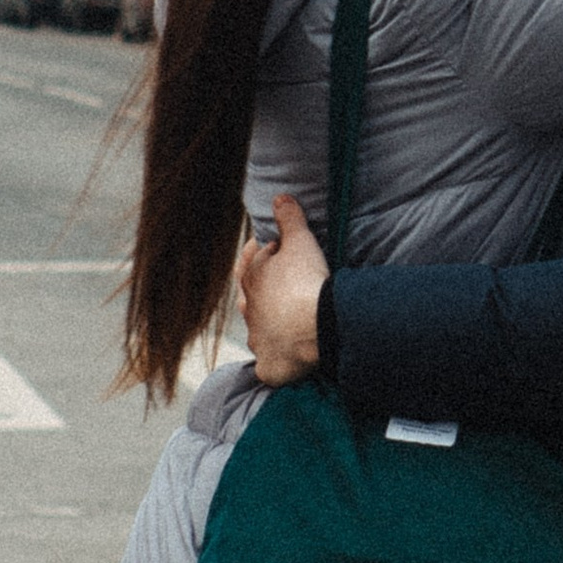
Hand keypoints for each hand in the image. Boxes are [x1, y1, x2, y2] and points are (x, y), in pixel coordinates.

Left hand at [237, 193, 328, 384]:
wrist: (314, 326)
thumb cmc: (305, 282)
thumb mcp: (301, 242)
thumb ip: (289, 219)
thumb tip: (279, 197)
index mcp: (251, 279)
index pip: (250, 263)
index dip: (261, 255)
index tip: (274, 251)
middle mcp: (248, 310)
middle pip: (250, 299)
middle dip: (263, 294)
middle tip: (282, 289)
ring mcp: (257, 339)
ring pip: (258, 332)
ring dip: (269, 327)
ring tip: (287, 324)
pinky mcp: (269, 365)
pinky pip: (270, 365)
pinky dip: (275, 362)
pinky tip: (284, 360)